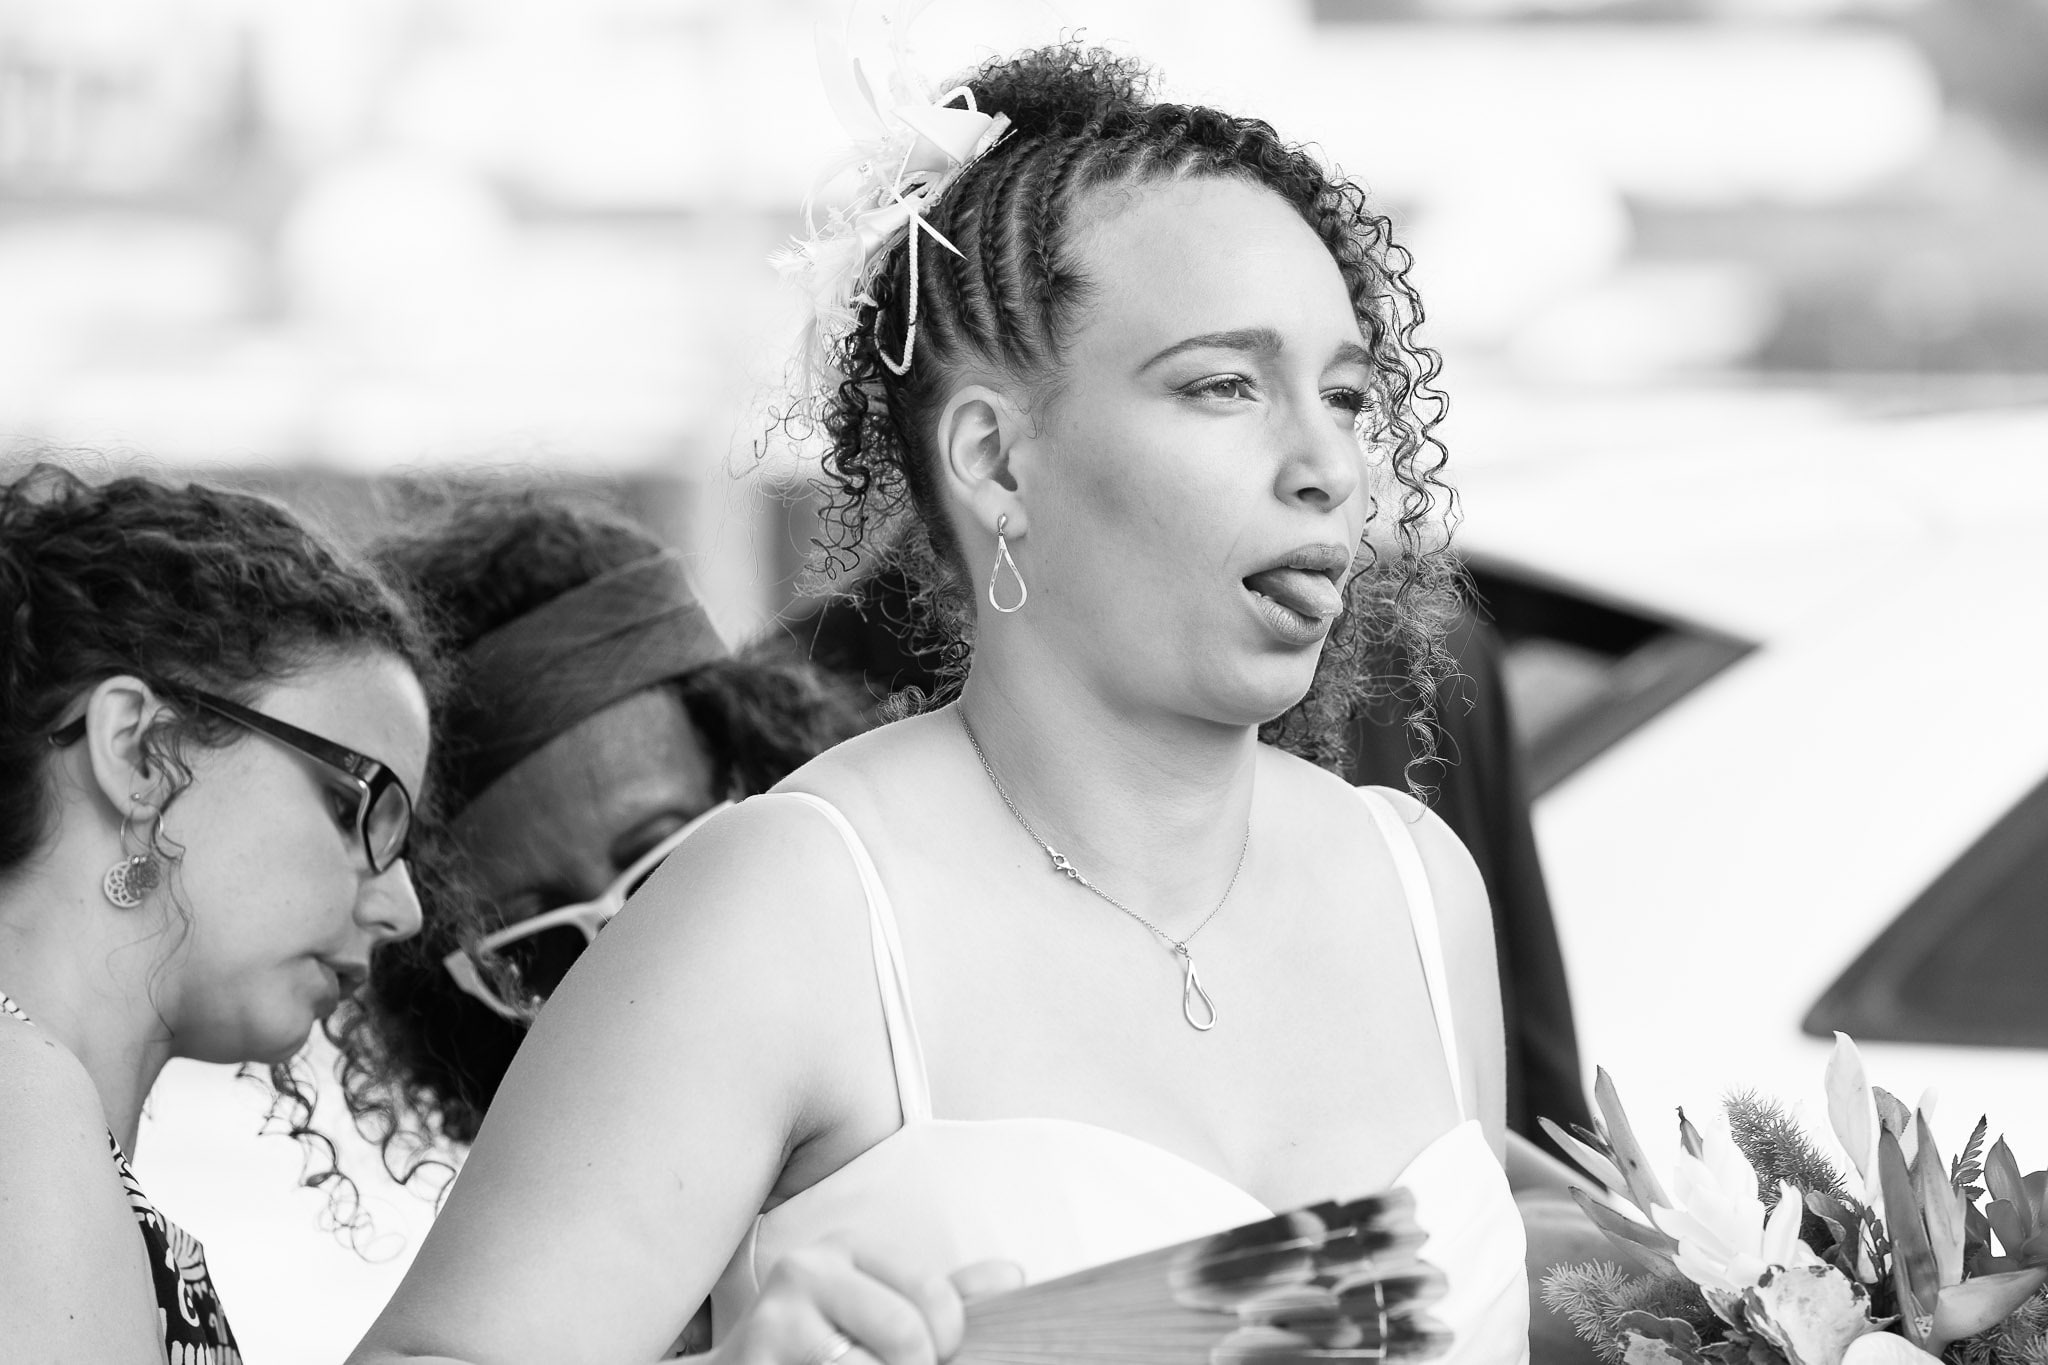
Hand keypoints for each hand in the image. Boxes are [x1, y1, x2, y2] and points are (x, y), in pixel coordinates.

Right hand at [708, 1241, 1022, 1364]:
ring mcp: (775, 1320)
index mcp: (847, 1248)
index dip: (948, 1342)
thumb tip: (1012, 1276)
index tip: (936, 1356)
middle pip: (906, 1339)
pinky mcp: (752, 1361)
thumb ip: (940, 1296)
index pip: (932, 1298)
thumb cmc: (817, 1346)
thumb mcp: (877, 1308)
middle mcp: (807, 1270)